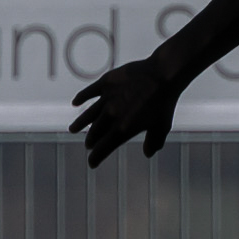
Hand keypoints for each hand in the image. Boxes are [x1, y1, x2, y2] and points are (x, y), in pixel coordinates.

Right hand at [69, 56, 183, 167]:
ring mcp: (107, 98)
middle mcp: (111, 115)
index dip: (96, 157)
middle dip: (91, 140)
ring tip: (73, 129)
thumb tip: (148, 154)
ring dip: (80, 123)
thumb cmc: (165, 103)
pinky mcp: (106, 83)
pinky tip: (75, 103)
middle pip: (95, 132)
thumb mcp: (162, 127)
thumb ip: (154, 142)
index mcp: (123, 129)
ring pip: (89, 114)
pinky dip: (81, 98)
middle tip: (88, 144)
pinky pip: (89, 92)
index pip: (104, 148)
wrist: (162, 75)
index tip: (92, 163)